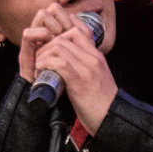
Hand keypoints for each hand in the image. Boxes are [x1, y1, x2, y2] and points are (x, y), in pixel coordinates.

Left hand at [20, 4, 116, 134]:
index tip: (49, 50)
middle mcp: (93, 58)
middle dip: (47, 44)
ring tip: (39, 66)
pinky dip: (46, 64)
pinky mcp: (80, 81)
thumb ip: (85, 68)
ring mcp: (87, 68)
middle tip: (39, 58)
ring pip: (60, 46)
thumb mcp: (96, 79)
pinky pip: (59, 62)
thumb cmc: (103, 105)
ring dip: (44, 54)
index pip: (77, 31)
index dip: (58, 36)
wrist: (114, 120)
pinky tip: (41, 72)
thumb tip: (66, 64)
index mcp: (97, 57)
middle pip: (65, 36)